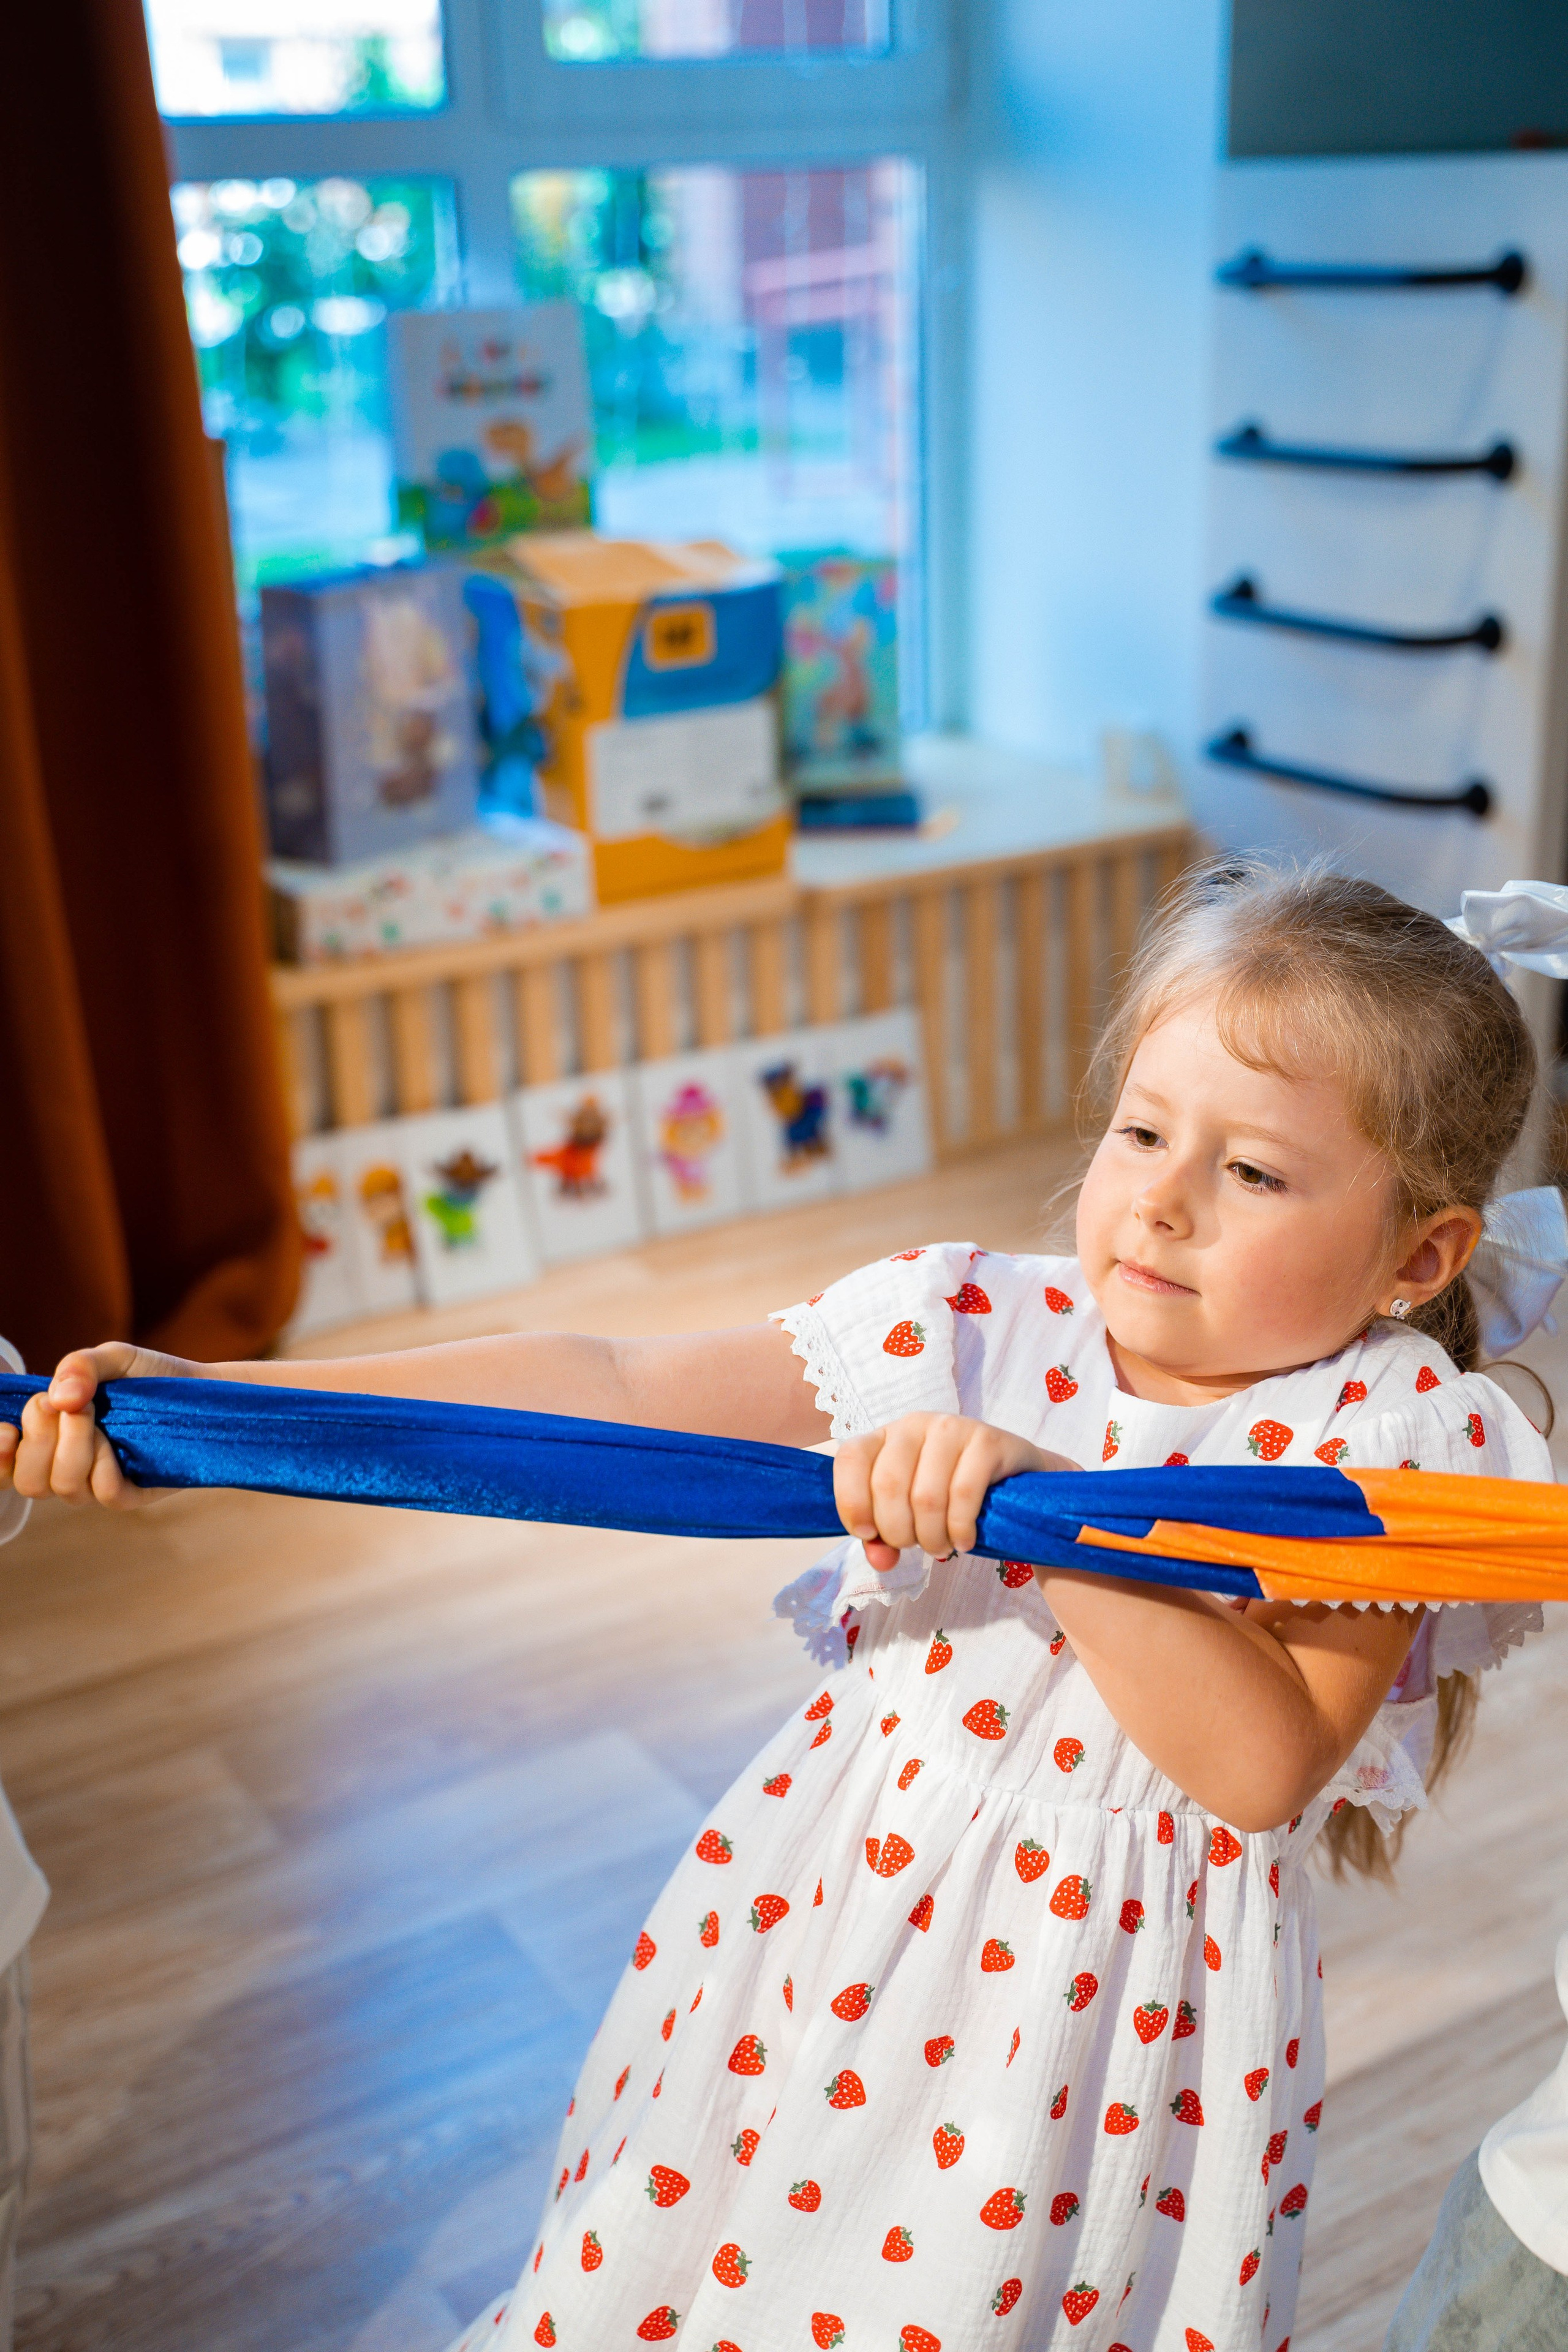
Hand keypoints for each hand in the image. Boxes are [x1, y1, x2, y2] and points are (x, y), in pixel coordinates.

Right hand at [1, 1344, 191, 1507]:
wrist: (202, 1390)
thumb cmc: (146, 1375)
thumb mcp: (111, 1358)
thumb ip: (78, 1366)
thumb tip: (60, 1396)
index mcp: (46, 1439)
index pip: (3, 1466)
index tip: (8, 1431)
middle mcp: (65, 1466)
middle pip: (27, 1481)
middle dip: (41, 1439)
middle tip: (70, 1405)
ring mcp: (97, 1483)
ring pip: (63, 1488)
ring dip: (74, 1447)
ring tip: (94, 1413)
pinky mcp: (132, 1495)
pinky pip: (105, 1494)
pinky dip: (104, 1466)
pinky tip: (115, 1442)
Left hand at [834, 1412, 1078, 1569]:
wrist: (1013, 1477)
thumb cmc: (949, 1493)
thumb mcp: (908, 1512)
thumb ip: (884, 1537)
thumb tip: (881, 1561)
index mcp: (886, 1436)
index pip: (850, 1458)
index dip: (852, 1502)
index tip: (868, 1534)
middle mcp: (915, 1424)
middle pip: (888, 1485)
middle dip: (898, 1531)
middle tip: (916, 1546)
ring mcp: (952, 1428)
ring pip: (926, 1495)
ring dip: (931, 1536)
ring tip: (941, 1547)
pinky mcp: (988, 1440)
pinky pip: (964, 1494)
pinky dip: (960, 1528)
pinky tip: (964, 1540)